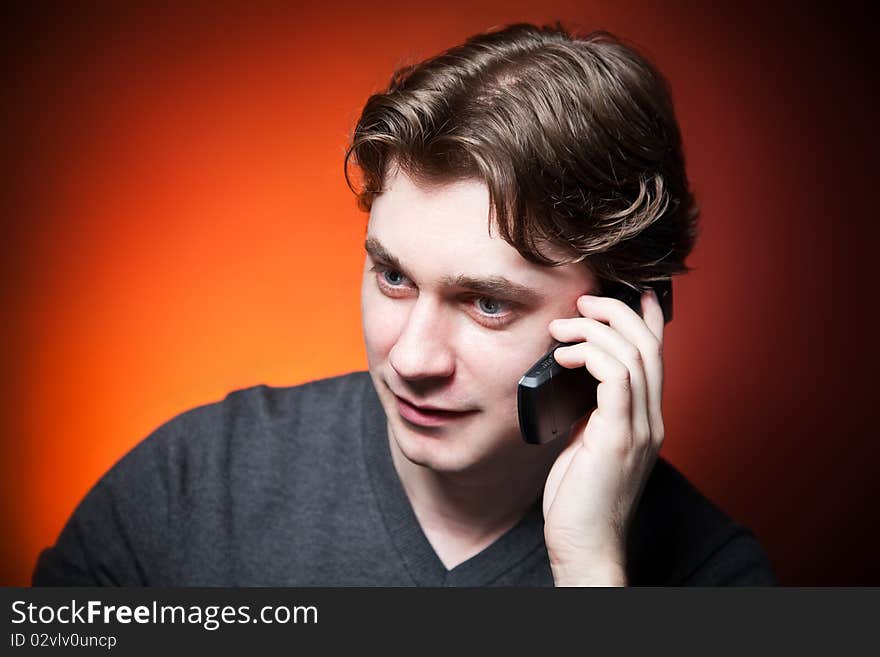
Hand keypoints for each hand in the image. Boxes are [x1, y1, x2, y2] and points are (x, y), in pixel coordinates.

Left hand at [542, 289, 665, 585]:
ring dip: (596, 330)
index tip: (631, 292)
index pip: (656, 357)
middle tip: (582, 303)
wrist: (584, 545)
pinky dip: (590, 354)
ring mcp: (639, 429)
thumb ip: (592, 412)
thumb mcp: (587, 444)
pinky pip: (615, 377)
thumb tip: (574, 379)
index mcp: (645, 420)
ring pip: (634, 354)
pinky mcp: (618, 438)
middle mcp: (651, 421)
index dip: (648, 319)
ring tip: (563, 328)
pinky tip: (565, 355)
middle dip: (616, 313)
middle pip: (649, 346)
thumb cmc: (580, 499)